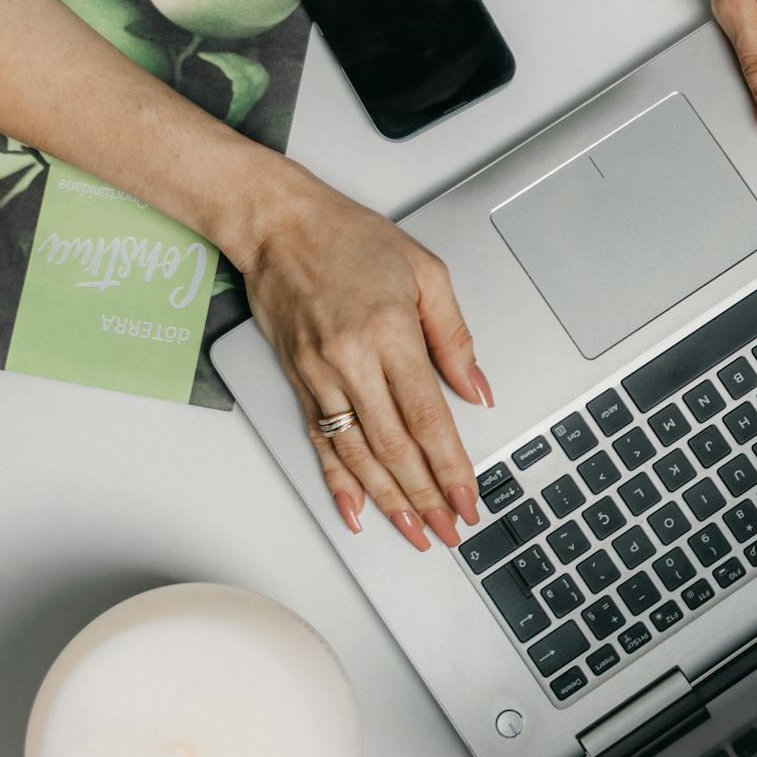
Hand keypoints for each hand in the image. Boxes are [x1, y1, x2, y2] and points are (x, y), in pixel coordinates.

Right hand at [237, 164, 491, 551]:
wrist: (279, 225)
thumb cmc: (350, 238)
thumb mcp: (425, 272)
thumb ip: (454, 336)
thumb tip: (478, 390)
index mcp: (390, 333)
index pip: (428, 419)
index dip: (451, 468)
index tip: (470, 499)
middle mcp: (352, 361)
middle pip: (395, 448)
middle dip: (427, 498)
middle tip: (450, 531)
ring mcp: (320, 375)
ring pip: (358, 455)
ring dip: (389, 501)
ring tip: (415, 531)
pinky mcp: (298, 380)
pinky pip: (321, 442)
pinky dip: (339, 482)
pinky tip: (356, 511)